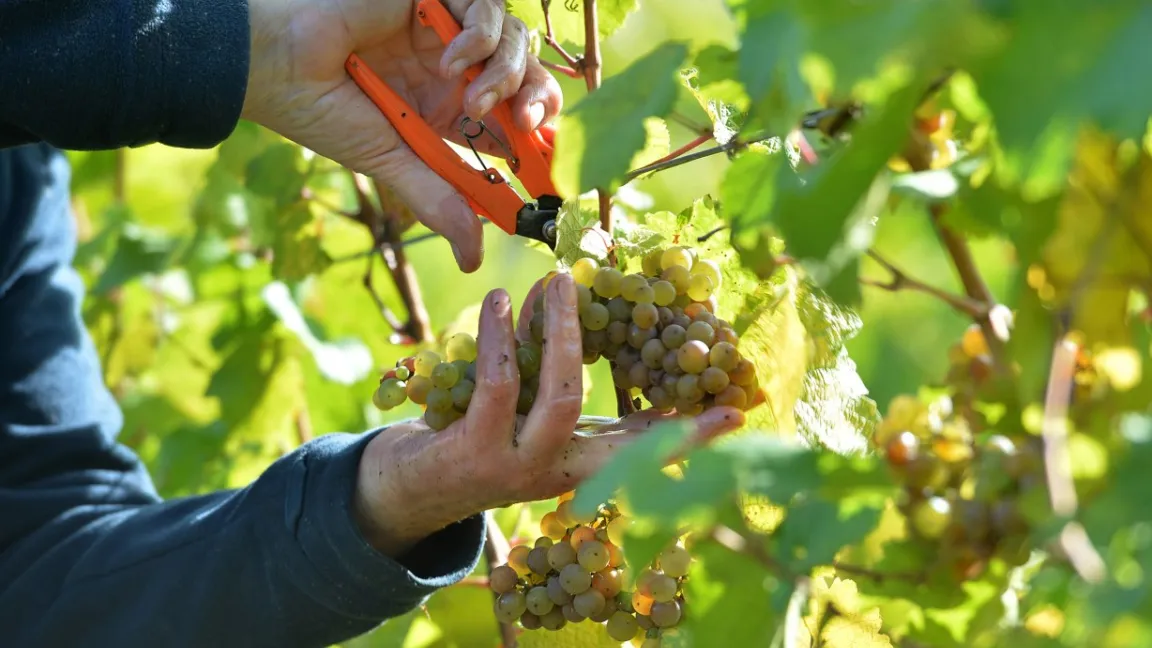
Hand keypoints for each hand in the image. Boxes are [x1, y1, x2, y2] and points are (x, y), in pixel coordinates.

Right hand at [241, 0, 561, 271]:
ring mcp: (446, 32)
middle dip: (539, 102)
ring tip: (474, 99)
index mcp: (448, 114)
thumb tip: (473, 260)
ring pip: (514, 42)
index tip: (551, 165)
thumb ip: (438, 201)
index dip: (540, 142)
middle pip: (528, 80)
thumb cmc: (325, 114)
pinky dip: (478, 36)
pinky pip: (485, 6)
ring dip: (506, 74)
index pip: (514, 126)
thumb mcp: (392, 164)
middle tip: (529, 124)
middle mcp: (454, 73)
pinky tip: (450, 59)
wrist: (278, 63)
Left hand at [353, 273, 746, 556]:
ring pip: (560, 398)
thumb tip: (579, 324)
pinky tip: (499, 303)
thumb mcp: (523, 426)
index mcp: (576, 467)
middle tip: (592, 283)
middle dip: (611, 352)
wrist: (404, 498)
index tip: (735, 414)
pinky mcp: (474, 456)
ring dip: (556, 332)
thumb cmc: (472, 445)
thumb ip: (553, 392)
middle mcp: (554, 474)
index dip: (690, 435)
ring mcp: (515, 469)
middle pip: (609, 423)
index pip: (644, 453)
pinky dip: (501, 339)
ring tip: (551, 280)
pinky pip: (500, 387)